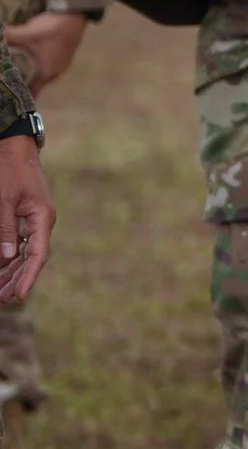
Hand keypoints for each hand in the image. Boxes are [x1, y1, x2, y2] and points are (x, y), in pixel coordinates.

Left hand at [0, 137, 52, 305]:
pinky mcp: (24, 217)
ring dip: (12, 272)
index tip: (19, 296)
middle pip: (31, 258)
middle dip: (17, 280)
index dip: (28, 277)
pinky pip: (19, 243)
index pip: (37, 255)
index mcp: (41, 218)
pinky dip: (9, 258)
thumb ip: (4, 229)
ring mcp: (33, 220)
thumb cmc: (7, 170)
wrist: (12, 148)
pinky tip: (2, 268)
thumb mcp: (2, 199)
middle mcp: (40, 222)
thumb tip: (7, 258)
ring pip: (24, 253)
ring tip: (1, 291)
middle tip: (3, 300)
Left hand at [4, 11, 88, 92]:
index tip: (7, 95)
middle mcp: (55, 73)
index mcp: (46, 73)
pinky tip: (28, 58)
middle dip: (20, 83)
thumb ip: (9, 37)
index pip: (31, 93)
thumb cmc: (52, 29)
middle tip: (5, 79)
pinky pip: (46, 67)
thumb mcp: (27, 33)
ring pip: (40, 75)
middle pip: (34, 85)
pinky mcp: (62, 57)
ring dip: (29, 74)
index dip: (18, 96)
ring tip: (14, 69)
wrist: (74, 16)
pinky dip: (36, 66)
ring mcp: (60, 66)